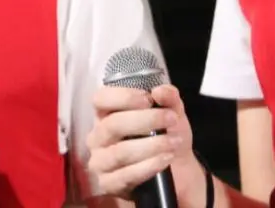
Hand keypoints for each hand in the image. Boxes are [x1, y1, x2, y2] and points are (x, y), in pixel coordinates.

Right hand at [85, 84, 208, 207]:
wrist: (177, 170)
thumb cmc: (165, 135)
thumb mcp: (172, 111)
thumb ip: (169, 97)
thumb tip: (161, 91)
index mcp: (106, 114)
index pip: (101, 99)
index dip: (122, 97)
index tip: (148, 99)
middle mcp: (97, 136)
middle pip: (113, 125)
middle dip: (146, 120)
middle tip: (171, 119)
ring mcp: (100, 162)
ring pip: (120, 152)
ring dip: (151, 145)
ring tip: (173, 142)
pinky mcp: (108, 184)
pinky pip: (125, 175)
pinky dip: (148, 166)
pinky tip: (165, 159)